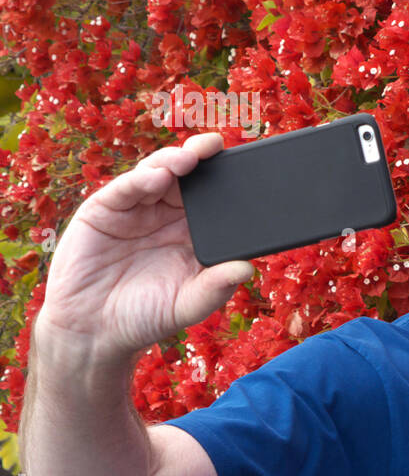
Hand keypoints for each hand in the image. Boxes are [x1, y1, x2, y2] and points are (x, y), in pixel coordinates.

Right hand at [36, 132, 253, 363]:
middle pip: (189, 178)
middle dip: (203, 158)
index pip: (216, 199)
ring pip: (158, 173)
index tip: (249, 167)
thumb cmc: (145, 316)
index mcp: (194, 233)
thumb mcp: (187, 304)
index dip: (229, 181)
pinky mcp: (105, 209)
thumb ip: (216, 287)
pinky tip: (157, 176)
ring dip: (174, 161)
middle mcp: (168, 215)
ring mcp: (137, 209)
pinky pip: (125, 188)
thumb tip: (248, 268)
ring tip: (189, 158)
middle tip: (216, 145)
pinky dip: (141, 179)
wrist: (92, 330)